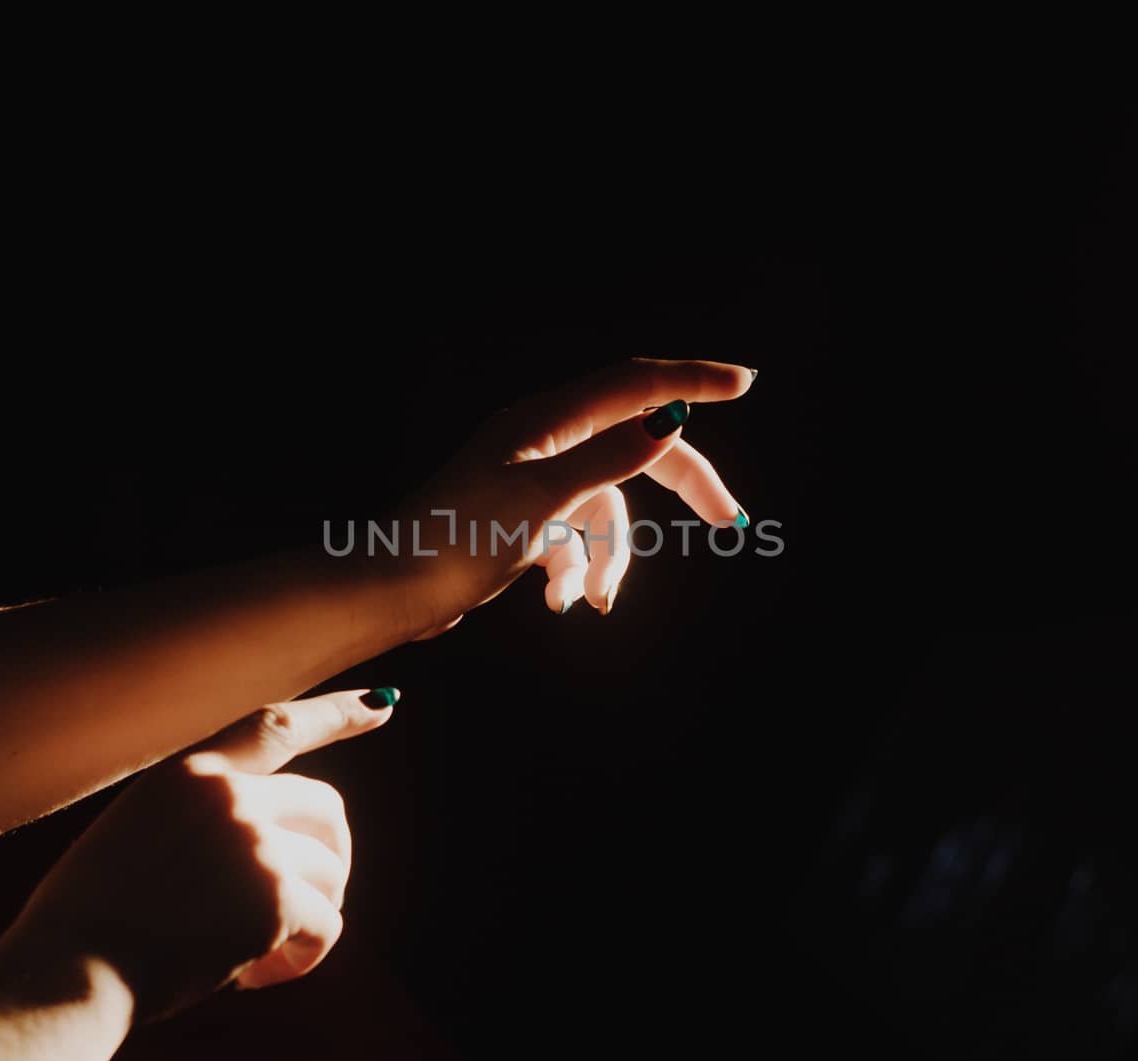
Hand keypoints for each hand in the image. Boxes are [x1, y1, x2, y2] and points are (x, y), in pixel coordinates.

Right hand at [6, 688, 394, 1019]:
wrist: (65, 974)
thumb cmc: (88, 922)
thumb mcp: (137, 834)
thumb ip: (201, 818)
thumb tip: (272, 839)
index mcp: (189, 772)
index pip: (277, 724)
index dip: (335, 713)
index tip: (382, 705)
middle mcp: (229, 796)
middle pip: (326, 809)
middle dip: (330, 856)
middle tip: (308, 904)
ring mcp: (255, 844)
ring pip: (331, 874)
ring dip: (309, 917)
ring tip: (258, 955)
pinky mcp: (275, 899)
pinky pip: (326, 926)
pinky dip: (302, 958)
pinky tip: (257, 976)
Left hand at [401, 358, 754, 630]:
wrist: (392, 591)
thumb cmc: (456, 540)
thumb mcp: (543, 499)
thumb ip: (610, 459)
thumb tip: (670, 420)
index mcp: (547, 419)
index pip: (635, 383)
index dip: (692, 381)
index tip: (745, 383)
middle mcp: (543, 439)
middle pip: (635, 446)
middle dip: (680, 487)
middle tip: (730, 522)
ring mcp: (532, 479)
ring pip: (606, 505)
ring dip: (607, 556)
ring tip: (590, 599)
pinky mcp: (522, 519)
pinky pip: (574, 535)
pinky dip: (576, 568)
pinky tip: (559, 601)